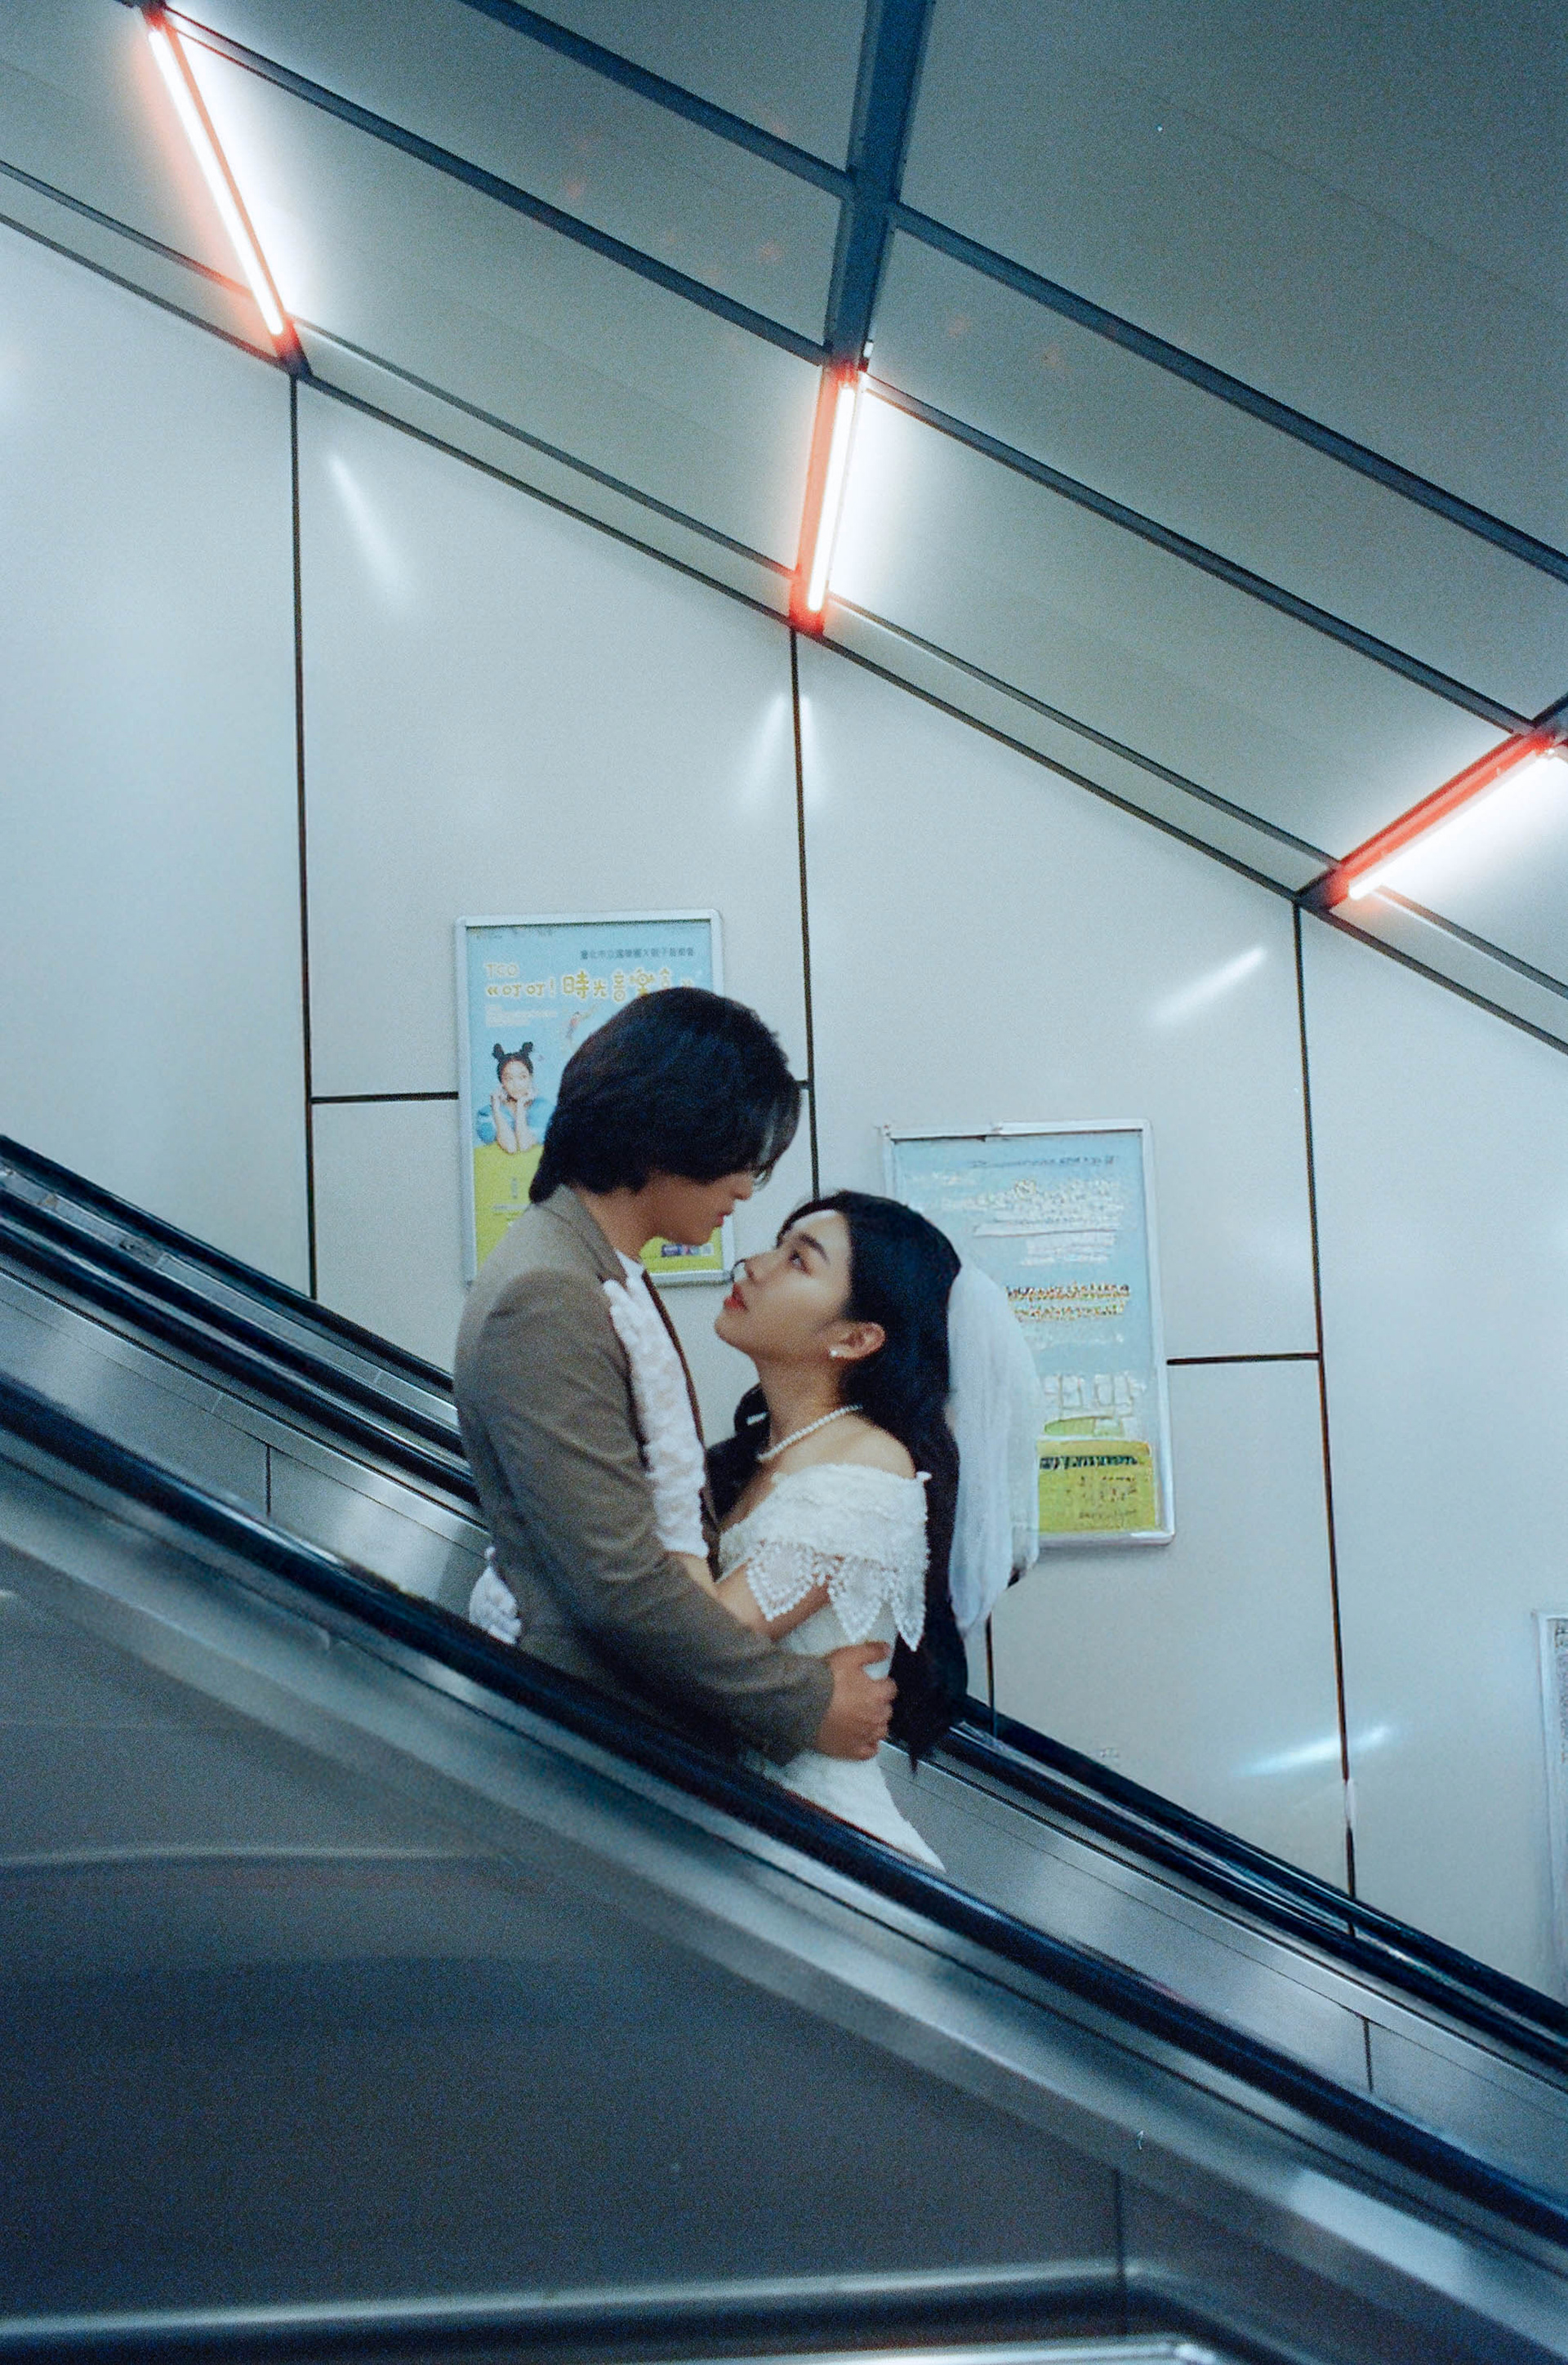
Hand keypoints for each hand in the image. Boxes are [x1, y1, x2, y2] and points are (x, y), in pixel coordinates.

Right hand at [814, 1642, 894, 1760]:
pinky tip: (862, 1738)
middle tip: (863, 1698)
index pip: (891, 1688)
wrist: (804, 1704)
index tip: (872, 1682)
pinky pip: (870, 1751)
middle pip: (887, 1710)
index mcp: (878, 1695)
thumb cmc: (827, 1678)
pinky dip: (869, 1745)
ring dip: (876, 1723)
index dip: (882, 1684)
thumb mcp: (849, 1656)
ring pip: (881, 1731)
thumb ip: (871, 1652)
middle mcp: (877, 1717)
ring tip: (863, 1717)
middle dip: (879, 1703)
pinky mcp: (852, 1750)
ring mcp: (865, 1736)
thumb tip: (888, 1649)